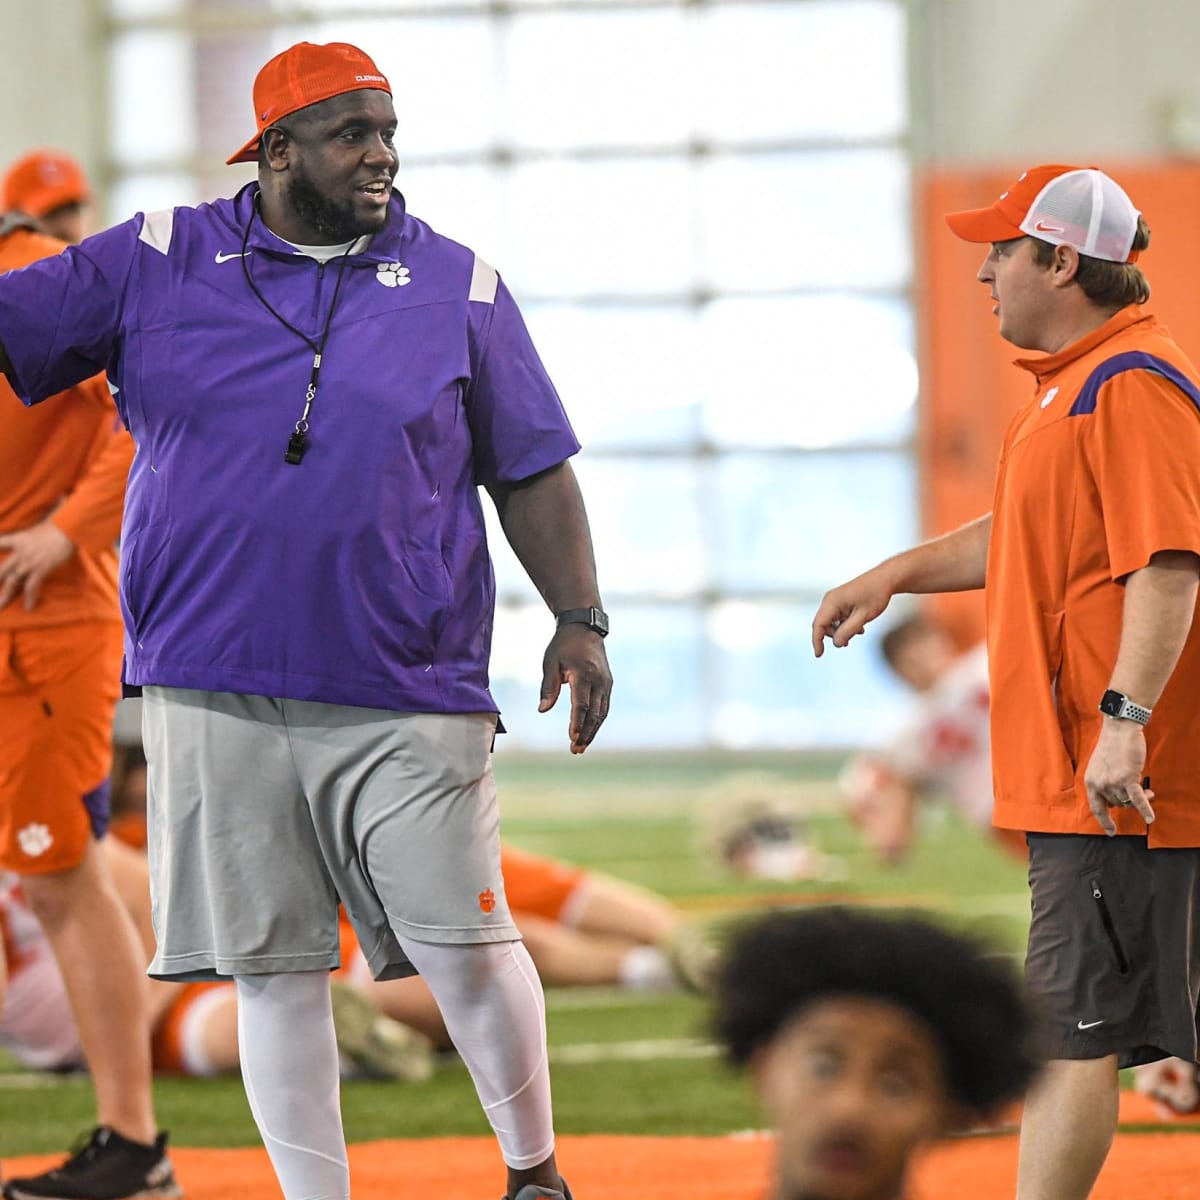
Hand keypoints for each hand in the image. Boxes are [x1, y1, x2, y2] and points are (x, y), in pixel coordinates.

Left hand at [0, 520, 75, 611]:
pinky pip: (31, 587)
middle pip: (2, 569)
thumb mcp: (40, 527)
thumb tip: (40, 531)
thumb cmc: (58, 526)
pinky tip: (29, 608)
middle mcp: (20, 553)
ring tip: (1, 606)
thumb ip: (35, 533)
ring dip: (5, 595)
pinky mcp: (40, 570)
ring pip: (12, 581)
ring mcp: (29, 563)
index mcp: (18, 540)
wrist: (67, 529)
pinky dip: (30, 598)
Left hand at [539, 624, 612, 754]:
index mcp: (583, 674)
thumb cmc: (563, 645)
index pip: (581, 704)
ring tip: (580, 747)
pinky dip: (597, 722)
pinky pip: (604, 707)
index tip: (572, 738)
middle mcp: (598, 680)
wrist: (584, 628)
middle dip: (585, 733)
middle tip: (575, 749)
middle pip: (594, 713)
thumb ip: (548, 687)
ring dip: (592, 731)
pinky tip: (588, 732)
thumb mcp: (550, 662)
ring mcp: (606, 683)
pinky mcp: (608, 684)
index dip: (577, 723)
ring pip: (602, 713)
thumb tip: (542, 710)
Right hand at [811, 565, 896, 656]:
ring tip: (859, 631)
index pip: (818, 625)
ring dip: (842, 631)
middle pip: (823, 625)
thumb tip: (836, 643)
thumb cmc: (876, 594)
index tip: (819, 655)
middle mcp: (830, 600)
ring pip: (831, 622)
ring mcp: (835, 600)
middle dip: (834, 636)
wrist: (885, 579)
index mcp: (832, 602)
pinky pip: (837, 617)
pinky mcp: (841, 601)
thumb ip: (848, 631)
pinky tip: (859, 627)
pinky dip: (845, 625)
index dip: (817, 641)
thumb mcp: (863, 617)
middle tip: (848, 642)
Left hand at [1083, 719, 1154, 835]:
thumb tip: (1121, 801)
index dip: (1104, 821)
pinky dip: (1144, 808)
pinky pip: (1136, 799)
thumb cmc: (1112, 747)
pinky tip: (1150, 818)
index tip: (1111, 831)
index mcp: (1090, 782)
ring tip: (1149, 791)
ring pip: (1128, 801)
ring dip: (1140, 798)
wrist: (1119, 730)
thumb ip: (1106, 784)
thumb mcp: (1101, 768)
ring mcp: (1113, 782)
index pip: (1096, 807)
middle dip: (1129, 801)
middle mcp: (1099, 784)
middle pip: (1117, 804)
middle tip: (1143, 793)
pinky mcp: (1127, 778)